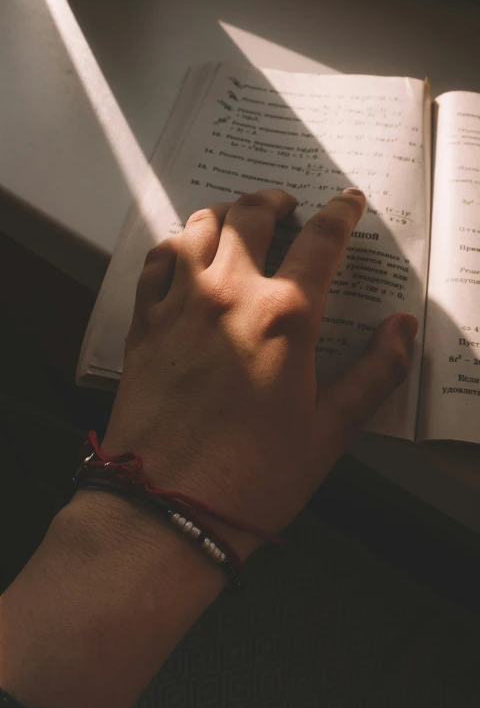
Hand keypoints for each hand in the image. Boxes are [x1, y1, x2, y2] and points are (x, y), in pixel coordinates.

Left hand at [103, 188, 417, 556]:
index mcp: (285, 315)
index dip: (341, 213)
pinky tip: (186, 254)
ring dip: (225, 214)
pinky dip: (177, 244)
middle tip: (289, 207)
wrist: (168, 506)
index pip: (321, 241)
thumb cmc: (254, 476)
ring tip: (238, 222)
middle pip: (253, 215)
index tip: (348, 202)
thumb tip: (402, 329)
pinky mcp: (145, 323)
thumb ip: (374, 373)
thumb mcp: (330, 429)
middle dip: (276, 201)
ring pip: (200, 226)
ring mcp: (181, 304)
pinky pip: (157, 260)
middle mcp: (229, 294)